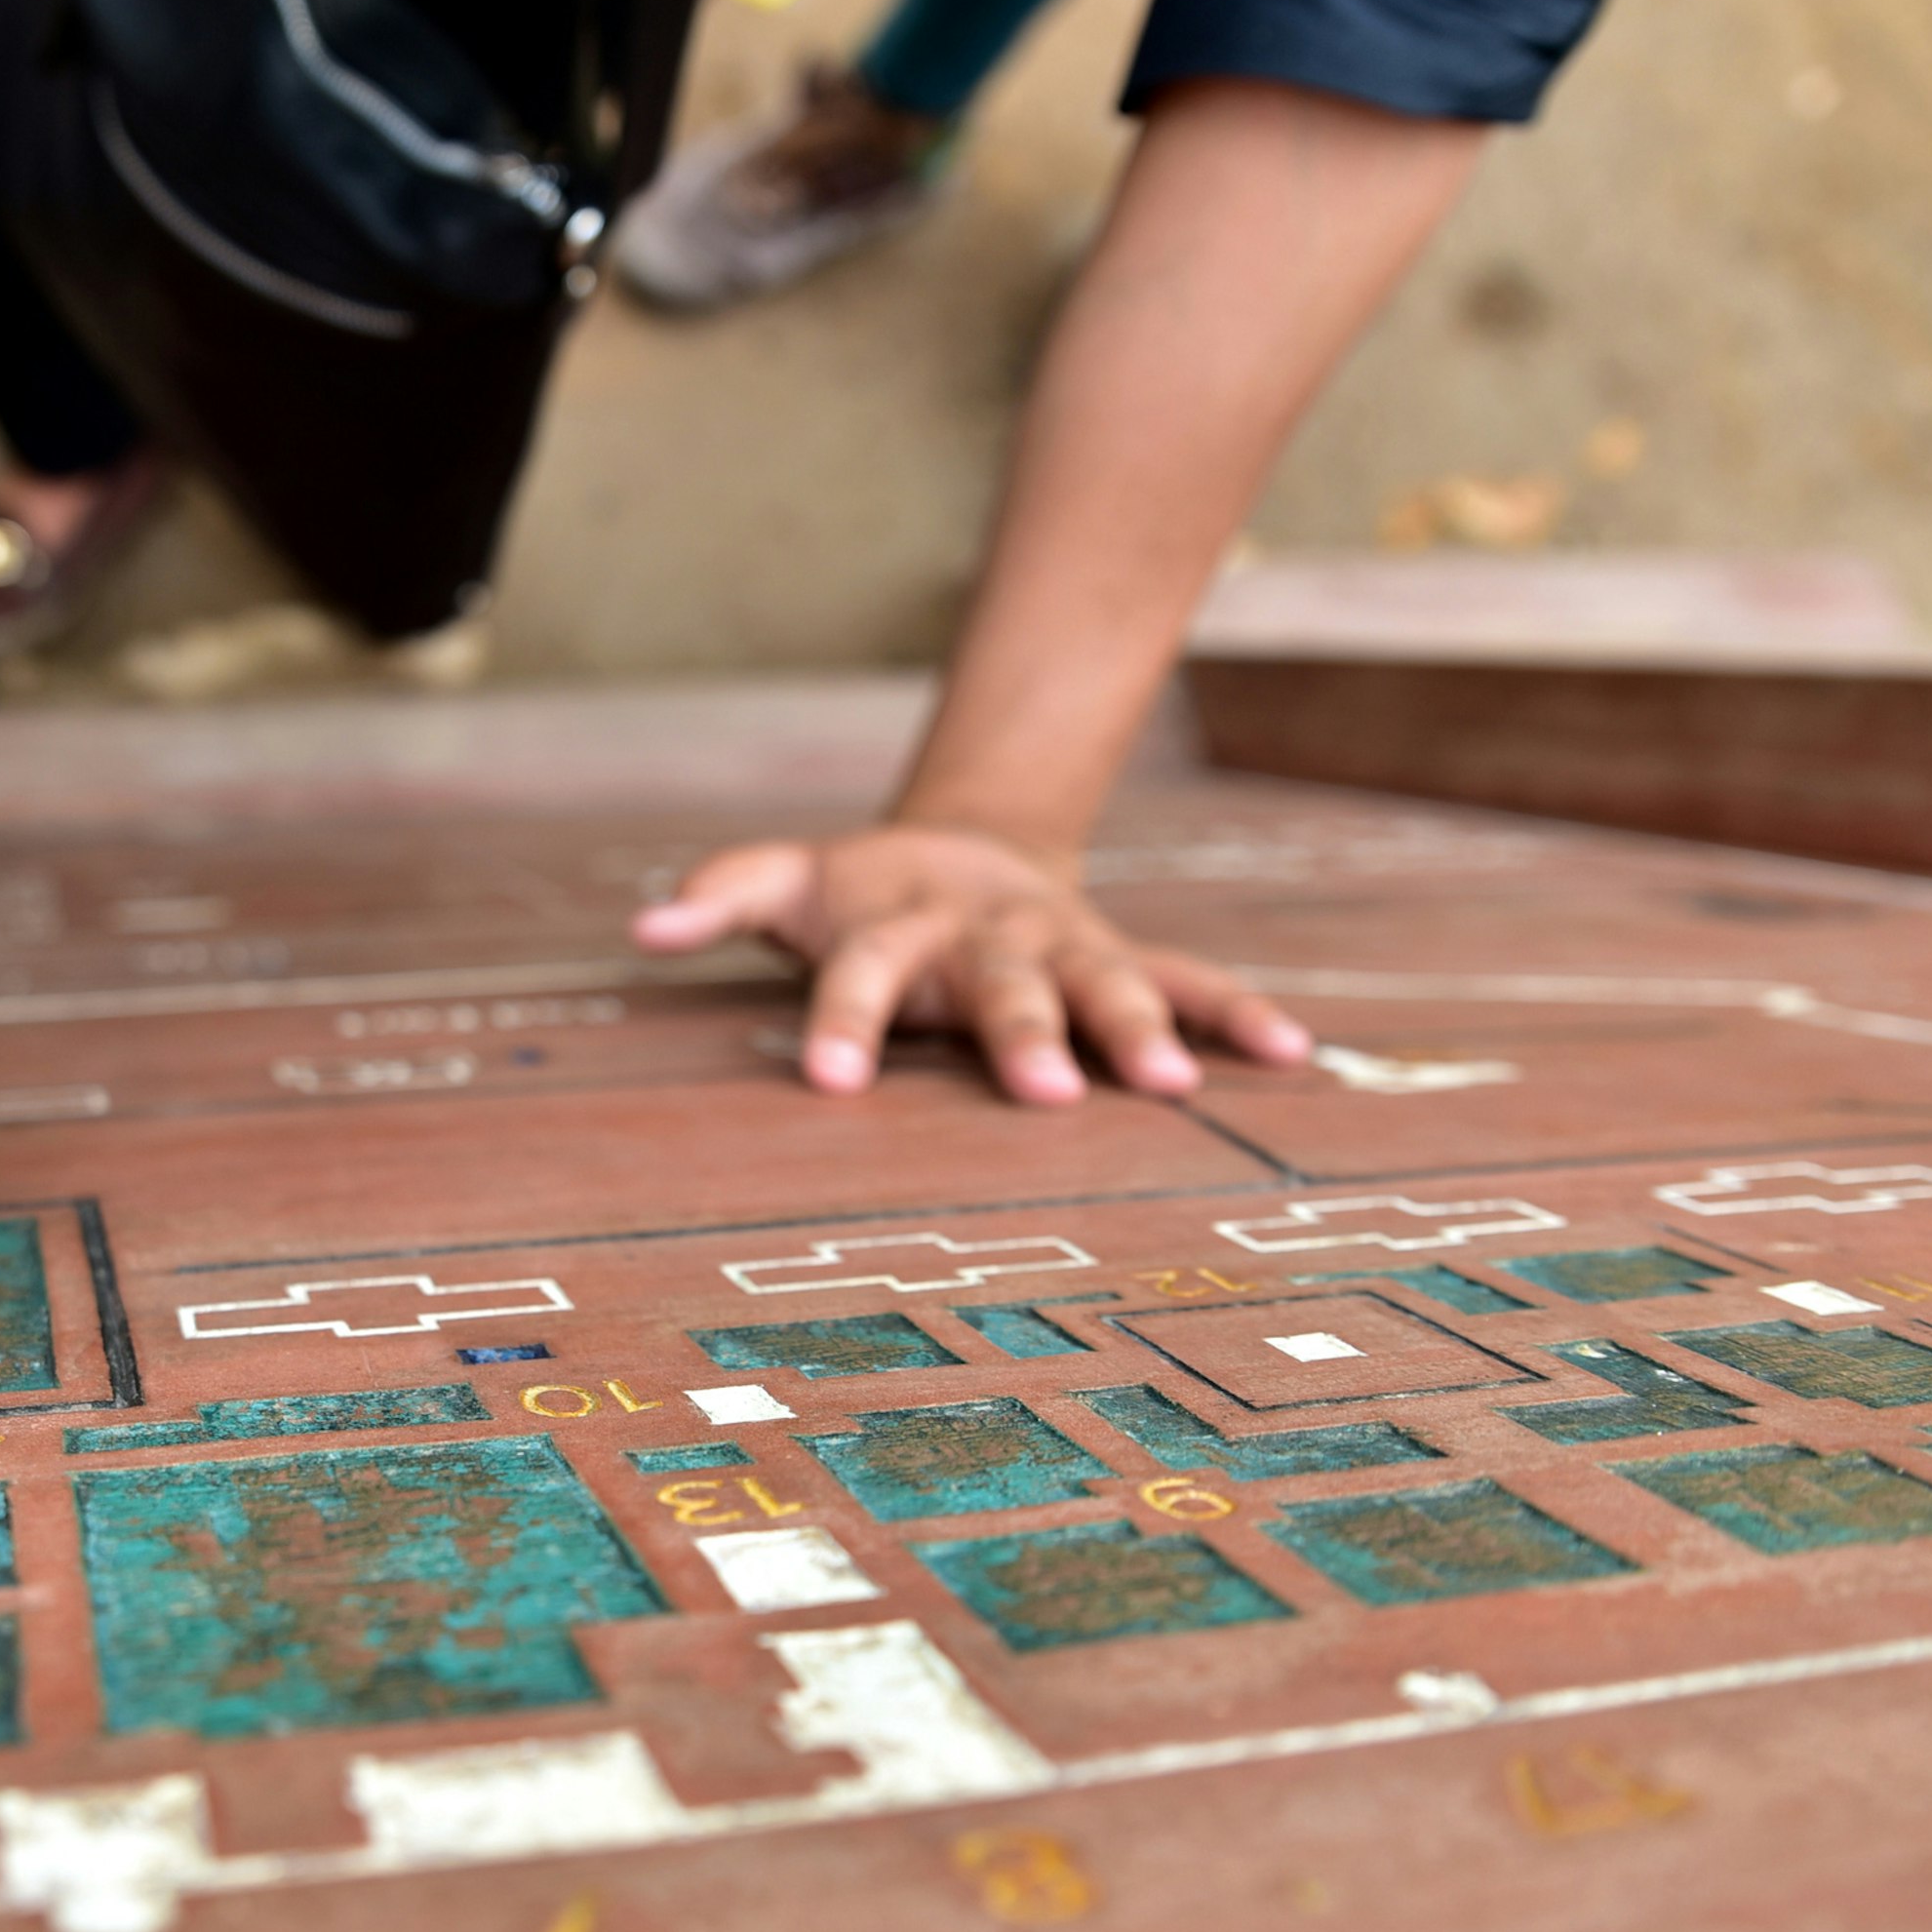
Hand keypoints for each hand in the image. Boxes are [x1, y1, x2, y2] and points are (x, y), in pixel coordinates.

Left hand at [630, 822, 1308, 1102]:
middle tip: (1041, 1094)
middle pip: (1004, 985)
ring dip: (1143, 1030)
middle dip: (1026, 1035)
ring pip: (1111, 982)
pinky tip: (1292, 1053)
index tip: (826, 1081)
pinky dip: (1239, 1013)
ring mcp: (1067, 943)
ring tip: (1175, 1087)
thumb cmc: (861, 891)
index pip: (859, 972)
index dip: (842, 1023)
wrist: (970, 837)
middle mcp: (990, 935)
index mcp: (898, 924)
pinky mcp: (1126, 955)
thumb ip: (720, 896)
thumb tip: (639, 928)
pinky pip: (1191, 979)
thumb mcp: (786, 883)